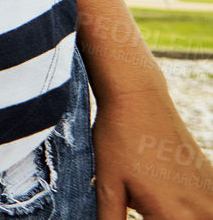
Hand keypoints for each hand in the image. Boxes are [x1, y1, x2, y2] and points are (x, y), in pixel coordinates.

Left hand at [92, 86, 212, 219]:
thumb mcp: (106, 187)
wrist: (140, 99)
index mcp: (173, 217)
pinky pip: (207, 212)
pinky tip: (166, 195)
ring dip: (174, 215)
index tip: (131, 211)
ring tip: (150, 199)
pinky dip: (189, 212)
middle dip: (157, 218)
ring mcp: (212, 199)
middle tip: (140, 204)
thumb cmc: (119, 141)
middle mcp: (201, 213)